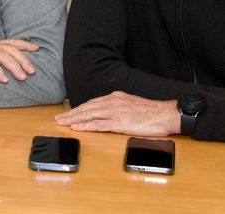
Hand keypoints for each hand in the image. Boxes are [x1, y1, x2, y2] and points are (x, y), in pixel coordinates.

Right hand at [0, 39, 39, 82]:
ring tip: (23, 77)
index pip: (14, 42)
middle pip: (12, 51)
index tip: (37, 48)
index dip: (26, 45)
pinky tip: (5, 80)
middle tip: (32, 71)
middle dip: (24, 60)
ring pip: (4, 57)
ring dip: (15, 67)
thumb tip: (15, 66)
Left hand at [54, 91, 178, 135]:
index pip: (92, 103)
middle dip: (71, 114)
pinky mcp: (119, 122)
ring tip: (62, 123)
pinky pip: (98, 125)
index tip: (68, 112)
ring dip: (74, 120)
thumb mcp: (131, 104)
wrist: (165, 113)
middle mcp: (113, 102)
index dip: (78, 108)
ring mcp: (115, 112)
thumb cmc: (151, 111)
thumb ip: (118, 106)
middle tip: (58, 118)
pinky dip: (85, 126)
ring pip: (89, 115)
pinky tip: (76, 128)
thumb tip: (107, 113)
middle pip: (87, 108)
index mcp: (115, 97)